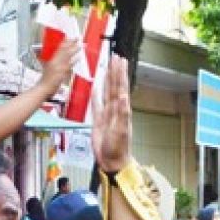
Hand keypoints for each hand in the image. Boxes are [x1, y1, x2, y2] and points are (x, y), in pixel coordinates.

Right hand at [40, 38, 78, 90]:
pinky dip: (74, 61)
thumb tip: (62, 61)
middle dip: (71, 43)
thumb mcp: (48, 69)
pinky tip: (78, 57)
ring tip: (79, 45)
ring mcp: (58, 67)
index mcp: (51, 60)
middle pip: (64, 50)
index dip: (65, 42)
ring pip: (67, 56)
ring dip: (73, 50)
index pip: (58, 49)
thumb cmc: (45, 81)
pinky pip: (69, 65)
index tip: (70, 38)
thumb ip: (55, 64)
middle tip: (77, 38)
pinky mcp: (61, 72)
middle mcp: (54, 62)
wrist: (43, 89)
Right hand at [92, 55, 133, 171]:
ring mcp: (107, 114)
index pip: (121, 87)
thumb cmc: (118, 148)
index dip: (120, 74)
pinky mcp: (98, 121)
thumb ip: (122, 114)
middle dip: (115, 72)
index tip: (119, 60)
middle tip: (115, 58)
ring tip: (107, 68)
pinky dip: (96, 95)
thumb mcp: (121, 131)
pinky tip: (95, 88)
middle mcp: (115, 109)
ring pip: (107, 92)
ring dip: (107, 80)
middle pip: (115, 86)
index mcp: (121, 110)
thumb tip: (124, 97)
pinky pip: (96, 105)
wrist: (111, 161)